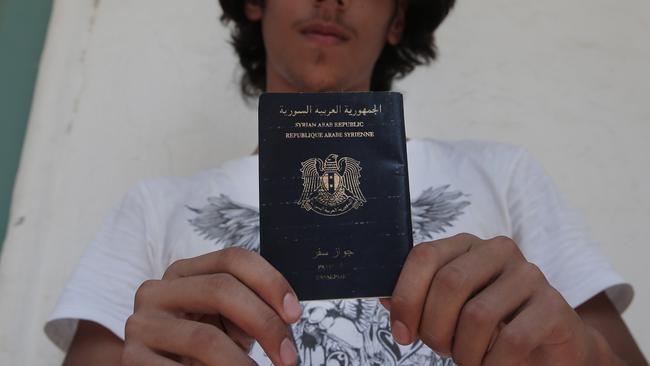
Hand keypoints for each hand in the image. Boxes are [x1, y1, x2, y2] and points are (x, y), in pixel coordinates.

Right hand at [122, 247, 301, 365]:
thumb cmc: (202, 349)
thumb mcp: (227, 322)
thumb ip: (251, 309)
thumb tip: (288, 315)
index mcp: (185, 272)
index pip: (234, 258)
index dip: (270, 281)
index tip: (295, 314)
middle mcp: (158, 290)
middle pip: (222, 289)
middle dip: (264, 323)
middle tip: (288, 357)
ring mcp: (142, 323)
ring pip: (204, 338)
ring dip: (241, 364)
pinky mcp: (132, 358)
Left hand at [380, 233, 594, 365]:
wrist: (551, 348)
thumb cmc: (492, 328)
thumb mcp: (450, 311)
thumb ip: (419, 300)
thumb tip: (381, 297)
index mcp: (465, 246)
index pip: (424, 256)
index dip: (406, 297)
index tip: (402, 333)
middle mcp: (498, 251)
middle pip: (449, 284)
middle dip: (436, 329)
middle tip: (442, 351)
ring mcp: (529, 275)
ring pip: (478, 315)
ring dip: (465, 352)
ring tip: (470, 361)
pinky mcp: (554, 307)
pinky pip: (512, 339)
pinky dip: (494, 364)